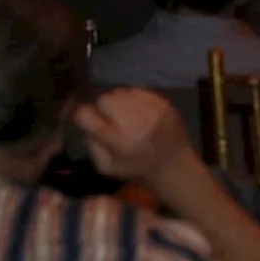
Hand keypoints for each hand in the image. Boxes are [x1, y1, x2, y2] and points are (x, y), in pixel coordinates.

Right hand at [74, 88, 194, 185]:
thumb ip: (91, 144)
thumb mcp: (107, 168)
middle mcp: (137, 123)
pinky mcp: (163, 102)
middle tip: (110, 120)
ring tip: (125, 116)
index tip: (87, 120)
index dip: (83, 116)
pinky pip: (137, 90)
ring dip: (119, 102)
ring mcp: (152, 110)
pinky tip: (138, 112)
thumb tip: (85, 121)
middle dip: (104, 109)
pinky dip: (133, 99)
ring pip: (120, 92)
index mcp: (121, 143)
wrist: (176, 167)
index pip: (87, 116)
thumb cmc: (137, 170)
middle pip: (105, 99)